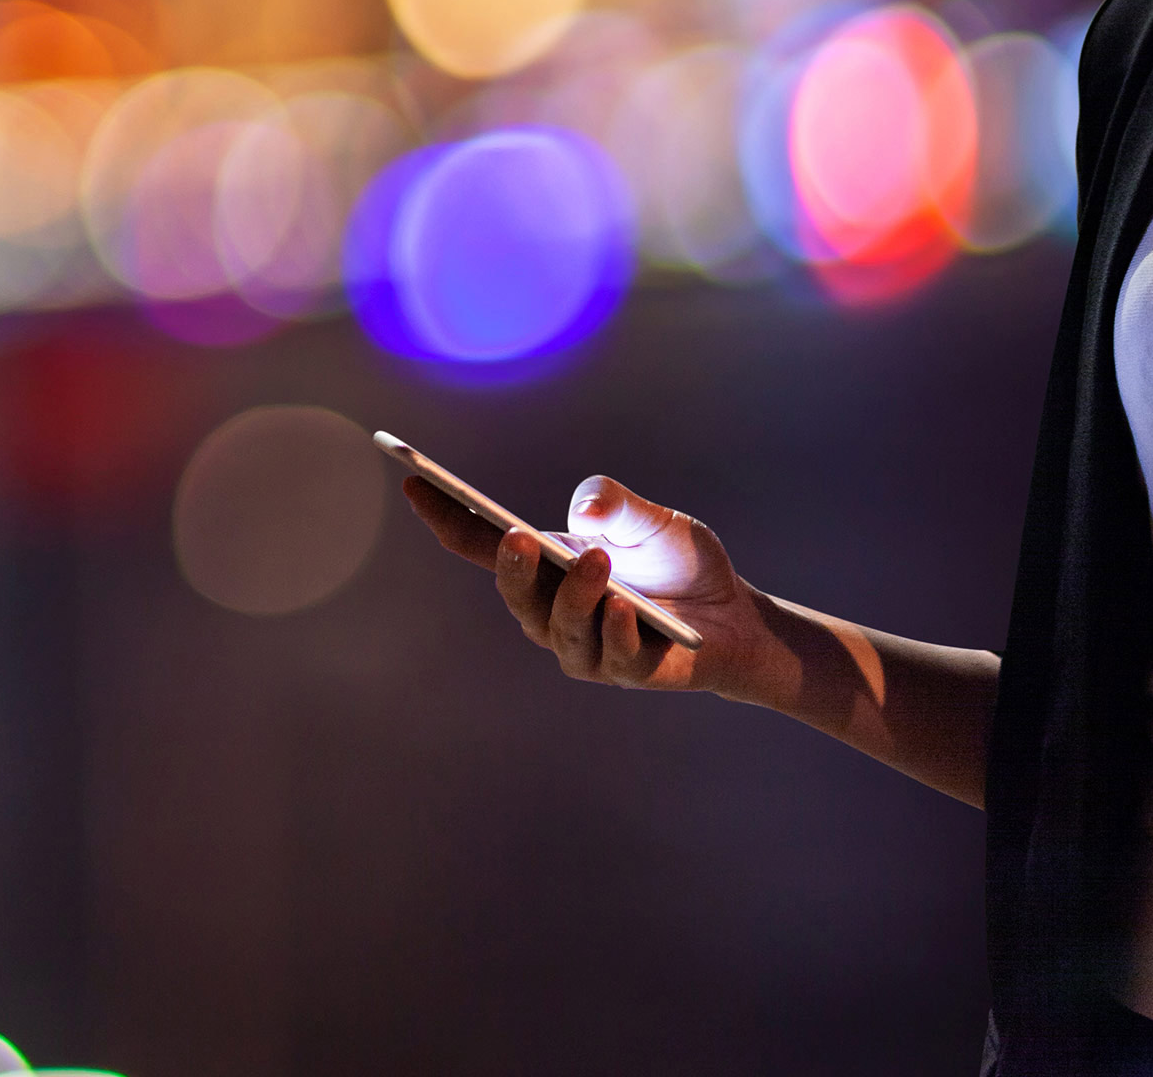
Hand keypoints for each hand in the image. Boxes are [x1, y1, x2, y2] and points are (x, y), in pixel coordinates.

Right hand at [405, 473, 780, 700]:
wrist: (736, 616)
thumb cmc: (681, 564)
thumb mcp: (653, 519)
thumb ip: (618, 505)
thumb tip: (587, 508)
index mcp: (547, 567)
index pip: (484, 545)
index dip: (447, 516)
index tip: (416, 480)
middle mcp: (554, 611)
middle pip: (516, 594)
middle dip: (511, 567)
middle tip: (517, 536)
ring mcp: (587, 648)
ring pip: (560, 629)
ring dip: (574, 595)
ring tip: (596, 561)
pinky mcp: (629, 671)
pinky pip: (614, 656)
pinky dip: (617, 630)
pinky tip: (627, 609)